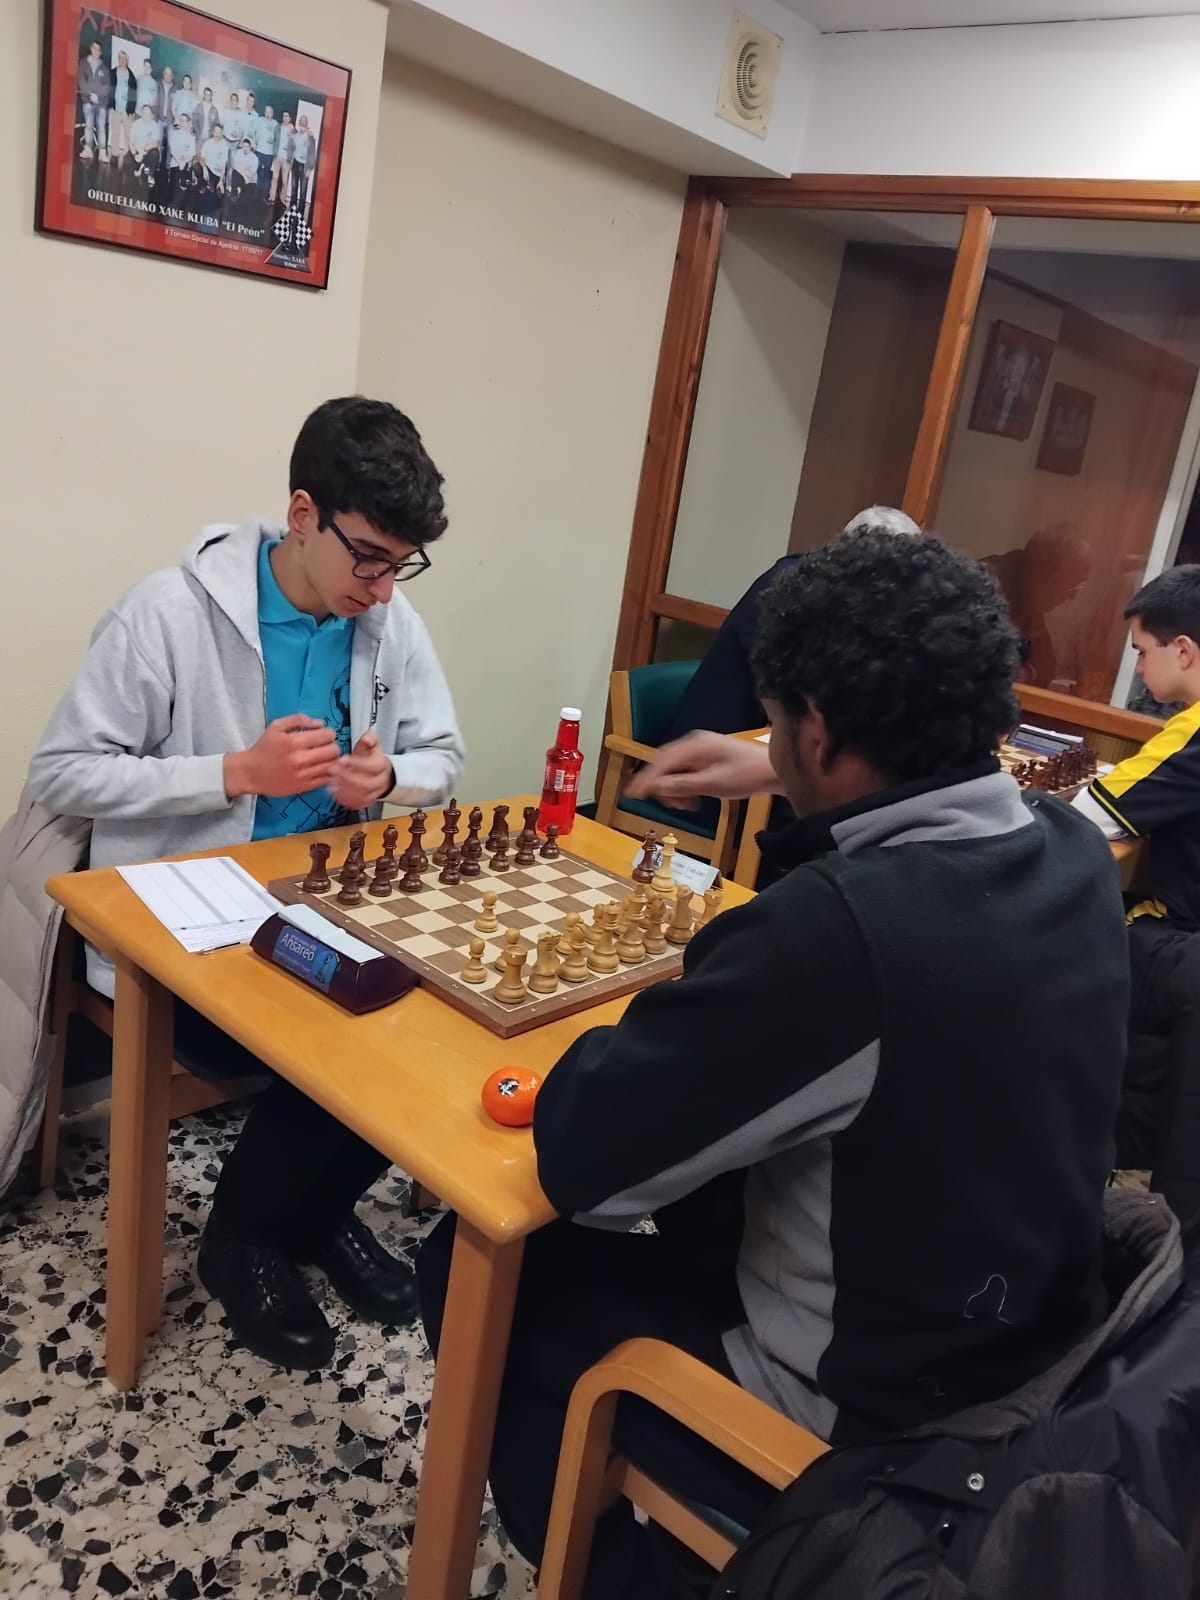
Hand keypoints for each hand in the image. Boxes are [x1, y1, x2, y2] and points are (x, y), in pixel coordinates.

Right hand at [224, 714, 338, 798]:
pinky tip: (322, 768)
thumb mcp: (276, 726)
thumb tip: (320, 723)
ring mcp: (303, 775)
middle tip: (326, 746)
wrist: (251, 773)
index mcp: (293, 742)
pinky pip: (327, 779)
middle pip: (333, 751)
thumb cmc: (264, 748)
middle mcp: (300, 759)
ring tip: (325, 758)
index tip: (324, 735)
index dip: (329, 733)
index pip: (327, 736)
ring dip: (332, 760)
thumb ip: (299, 719)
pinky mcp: (304, 787)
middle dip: (332, 746)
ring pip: (333, 766)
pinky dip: (329, 773)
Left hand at [329, 731, 394, 810]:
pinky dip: (344, 798)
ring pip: (362, 796)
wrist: (378, 774)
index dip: (357, 764)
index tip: (342, 759)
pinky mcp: (365, 802)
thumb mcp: (371, 746)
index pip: (373, 766)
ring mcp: (373, 794)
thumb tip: (367, 738)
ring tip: (331, 780)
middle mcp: (380, 781)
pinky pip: (356, 803)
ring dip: (345, 789)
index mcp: (382, 765)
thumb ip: (369, 739)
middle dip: (348, 778)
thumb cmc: (370, 759)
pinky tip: (334, 790)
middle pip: (368, 784)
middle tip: (333, 770)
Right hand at [624, 730, 779, 806]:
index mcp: (695, 745)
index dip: (645, 779)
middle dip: (663, 787)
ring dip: (675, 789)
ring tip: (686, 804)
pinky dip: (684, 786)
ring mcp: (701, 749)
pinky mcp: (706, 758)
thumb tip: (655, 786)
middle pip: (665, 764)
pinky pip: (686, 771)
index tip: (633, 794)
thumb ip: (681, 785)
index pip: (661, 761)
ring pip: (674, 770)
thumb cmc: (748, 774)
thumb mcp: (712, 784)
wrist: (772, 771)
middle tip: (670, 804)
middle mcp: (695, 743)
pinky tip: (692, 799)